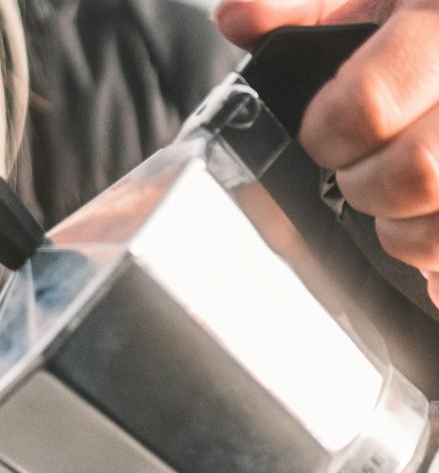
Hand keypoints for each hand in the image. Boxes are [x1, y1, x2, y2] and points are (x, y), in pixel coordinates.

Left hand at [213, 0, 438, 306]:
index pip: (369, 103)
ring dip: (403, 231)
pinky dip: (432, 265)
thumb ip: (311, 10)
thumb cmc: (428, 21)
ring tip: (393, 206)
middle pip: (417, 170)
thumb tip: (237, 19)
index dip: (329, 131)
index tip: (322, 133)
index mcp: (438, 22)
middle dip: (366, 185)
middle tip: (356, 173)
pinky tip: (420, 237)